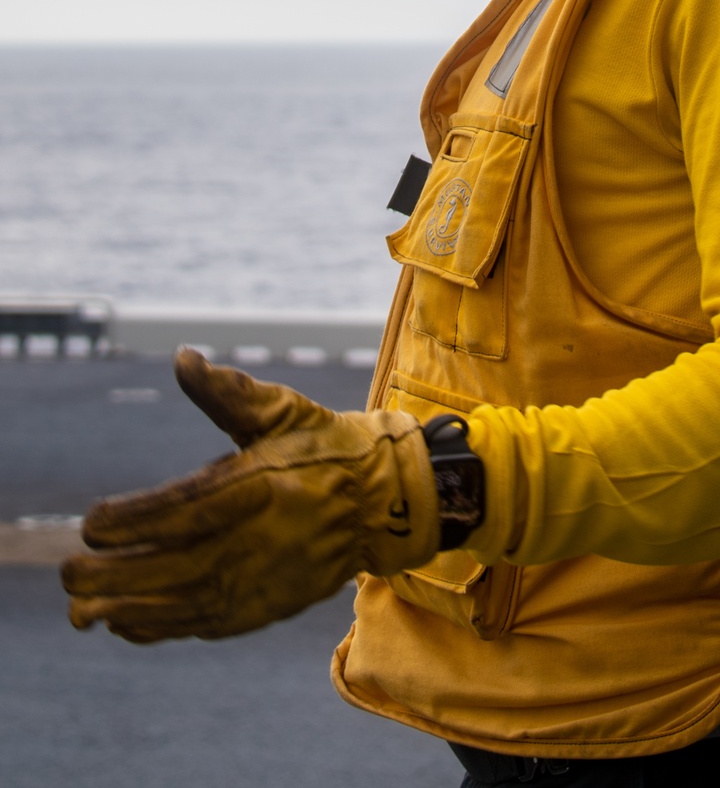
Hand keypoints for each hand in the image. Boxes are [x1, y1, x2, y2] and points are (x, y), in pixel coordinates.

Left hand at [60, 348, 438, 642]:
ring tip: (82, 611)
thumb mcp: (281, 409)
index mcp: (256, 485)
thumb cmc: (325, 446)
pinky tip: (126, 623)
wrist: (383, 502)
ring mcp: (261, 578)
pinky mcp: (266, 606)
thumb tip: (183, 357)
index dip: (128, 521)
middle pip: (170, 565)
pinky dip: (161, 627)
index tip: (90, 522)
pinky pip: (203, 624)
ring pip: (180, 603)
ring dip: (125, 609)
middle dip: (112, 573)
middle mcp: (255, 538)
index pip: (179, 510)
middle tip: (71, 572)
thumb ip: (227, 390)